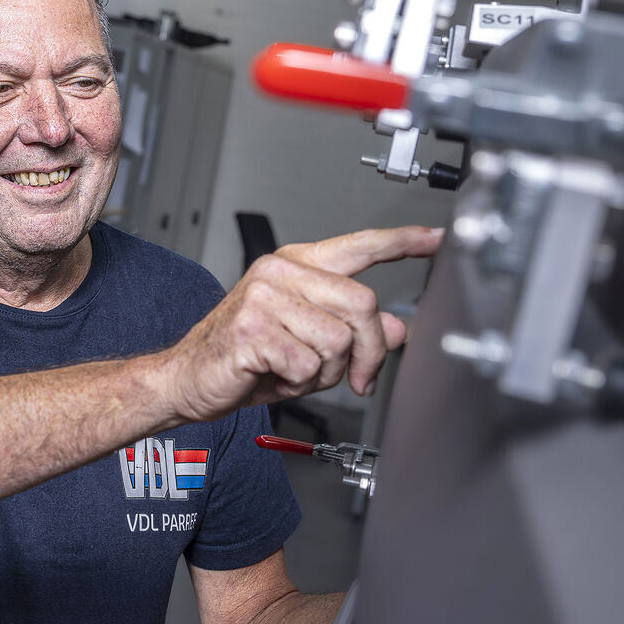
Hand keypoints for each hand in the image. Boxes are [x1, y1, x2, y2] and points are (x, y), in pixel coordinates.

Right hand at [154, 226, 442, 424]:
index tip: (436, 239)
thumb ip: (353, 330)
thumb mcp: (308, 343)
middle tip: (358, 377)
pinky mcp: (253, 328)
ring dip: (325, 373)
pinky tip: (275, 376)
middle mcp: (281, 272)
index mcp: (297, 266)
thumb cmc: (244, 359)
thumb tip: (397, 329)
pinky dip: (299, 384)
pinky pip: (307, 364)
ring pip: (338, 339)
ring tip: (295, 372)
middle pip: (362, 304)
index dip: (403, 242)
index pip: (360, 246)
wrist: (187, 380)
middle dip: (369, 352)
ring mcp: (264, 296)